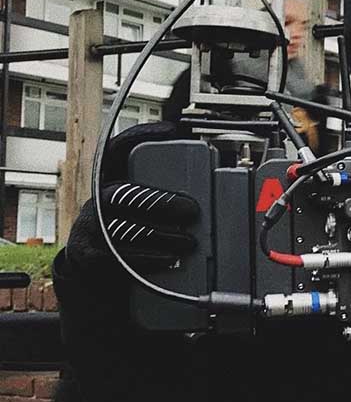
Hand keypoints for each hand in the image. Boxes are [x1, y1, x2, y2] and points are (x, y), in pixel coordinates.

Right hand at [62, 122, 199, 272]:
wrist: (94, 270)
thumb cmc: (130, 232)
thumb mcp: (143, 208)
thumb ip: (165, 193)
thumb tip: (211, 185)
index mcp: (112, 181)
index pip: (117, 149)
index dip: (139, 135)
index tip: (170, 131)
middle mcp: (98, 199)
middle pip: (127, 194)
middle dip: (162, 202)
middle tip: (192, 210)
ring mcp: (89, 226)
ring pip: (126, 227)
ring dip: (162, 235)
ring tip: (188, 242)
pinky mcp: (89, 253)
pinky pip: (118, 255)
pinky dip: (148, 257)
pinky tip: (168, 259)